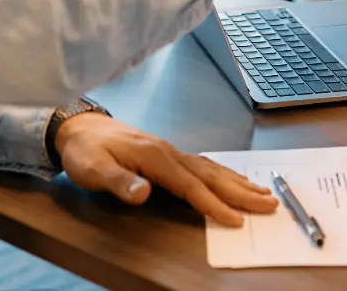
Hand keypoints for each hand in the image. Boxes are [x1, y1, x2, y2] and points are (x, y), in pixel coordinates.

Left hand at [52, 113, 277, 226]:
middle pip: (210, 175)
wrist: (77, 127)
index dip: (213, 204)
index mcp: (155, 157)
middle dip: (240, 192)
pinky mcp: (167, 153)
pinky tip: (233, 178)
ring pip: (211, 168)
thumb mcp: (94, 170)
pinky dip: (222, 173)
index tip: (235, 219)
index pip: (190, 185)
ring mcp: (170, 151)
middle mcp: (168, 152)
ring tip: (262, 192)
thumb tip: (144, 193)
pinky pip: (203, 164)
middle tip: (269, 204)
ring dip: (237, 182)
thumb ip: (119, 182)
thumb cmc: (85, 151)